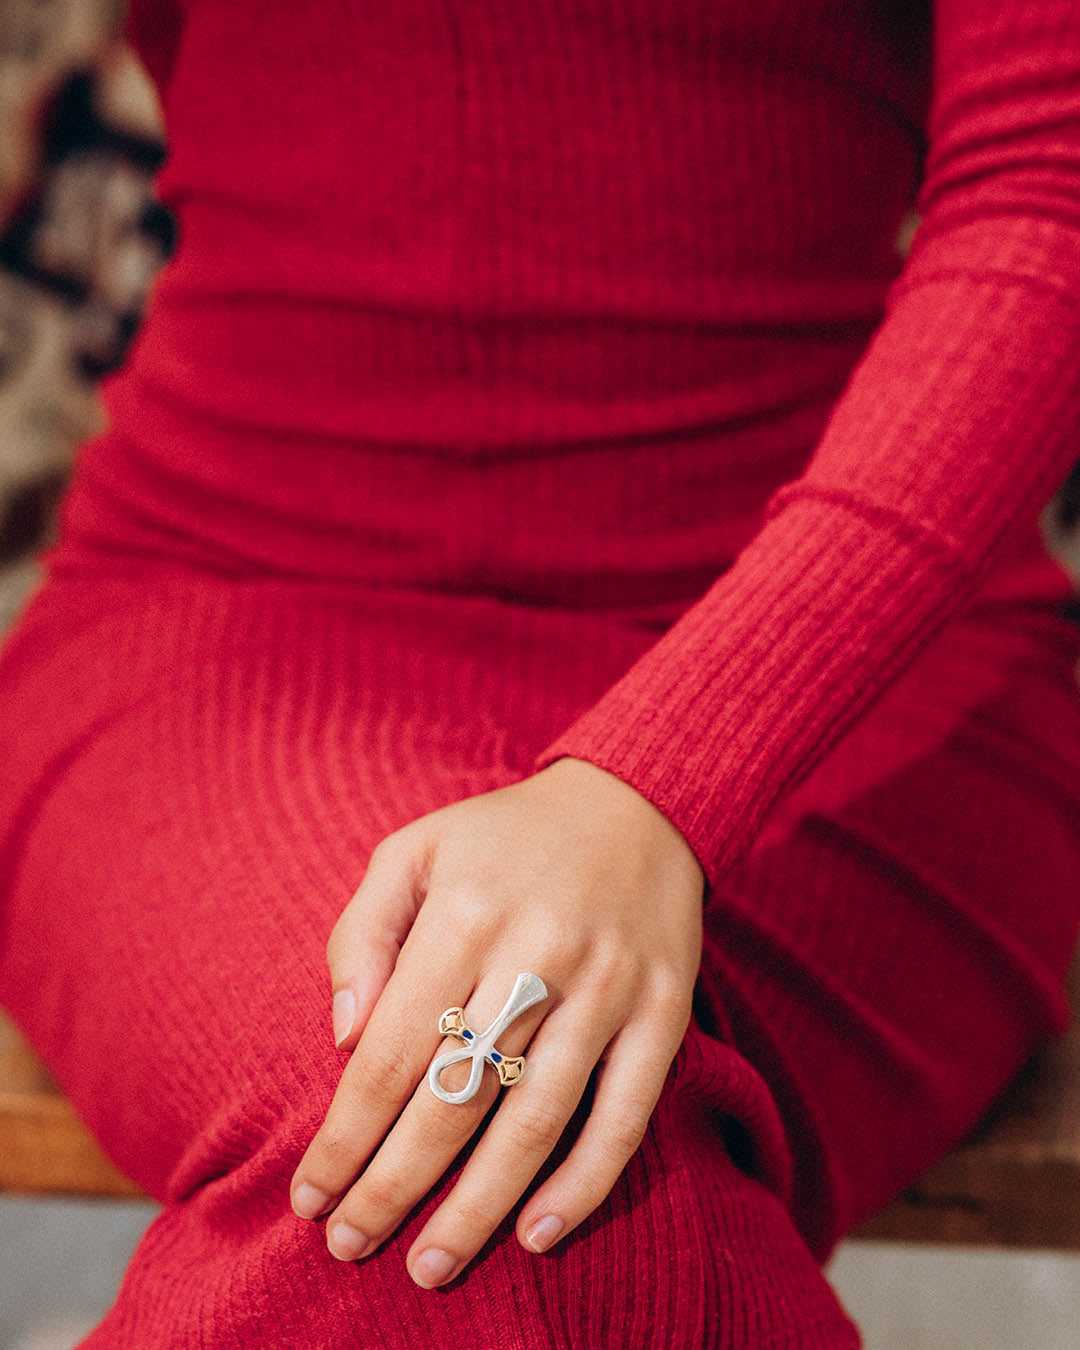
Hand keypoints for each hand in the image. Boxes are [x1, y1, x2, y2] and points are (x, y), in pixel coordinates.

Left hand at [289, 755, 705, 1288]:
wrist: (635, 804)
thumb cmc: (503, 838)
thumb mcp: (413, 850)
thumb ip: (361, 935)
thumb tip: (343, 1040)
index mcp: (463, 914)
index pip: (389, 1056)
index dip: (343, 1139)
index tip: (309, 1196)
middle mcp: (535, 954)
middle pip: (453, 1102)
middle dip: (392, 1189)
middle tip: (349, 1246)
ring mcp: (607, 988)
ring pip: (534, 1123)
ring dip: (477, 1209)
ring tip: (429, 1267)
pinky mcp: (663, 1012)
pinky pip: (624, 1115)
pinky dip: (584, 1184)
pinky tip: (538, 1234)